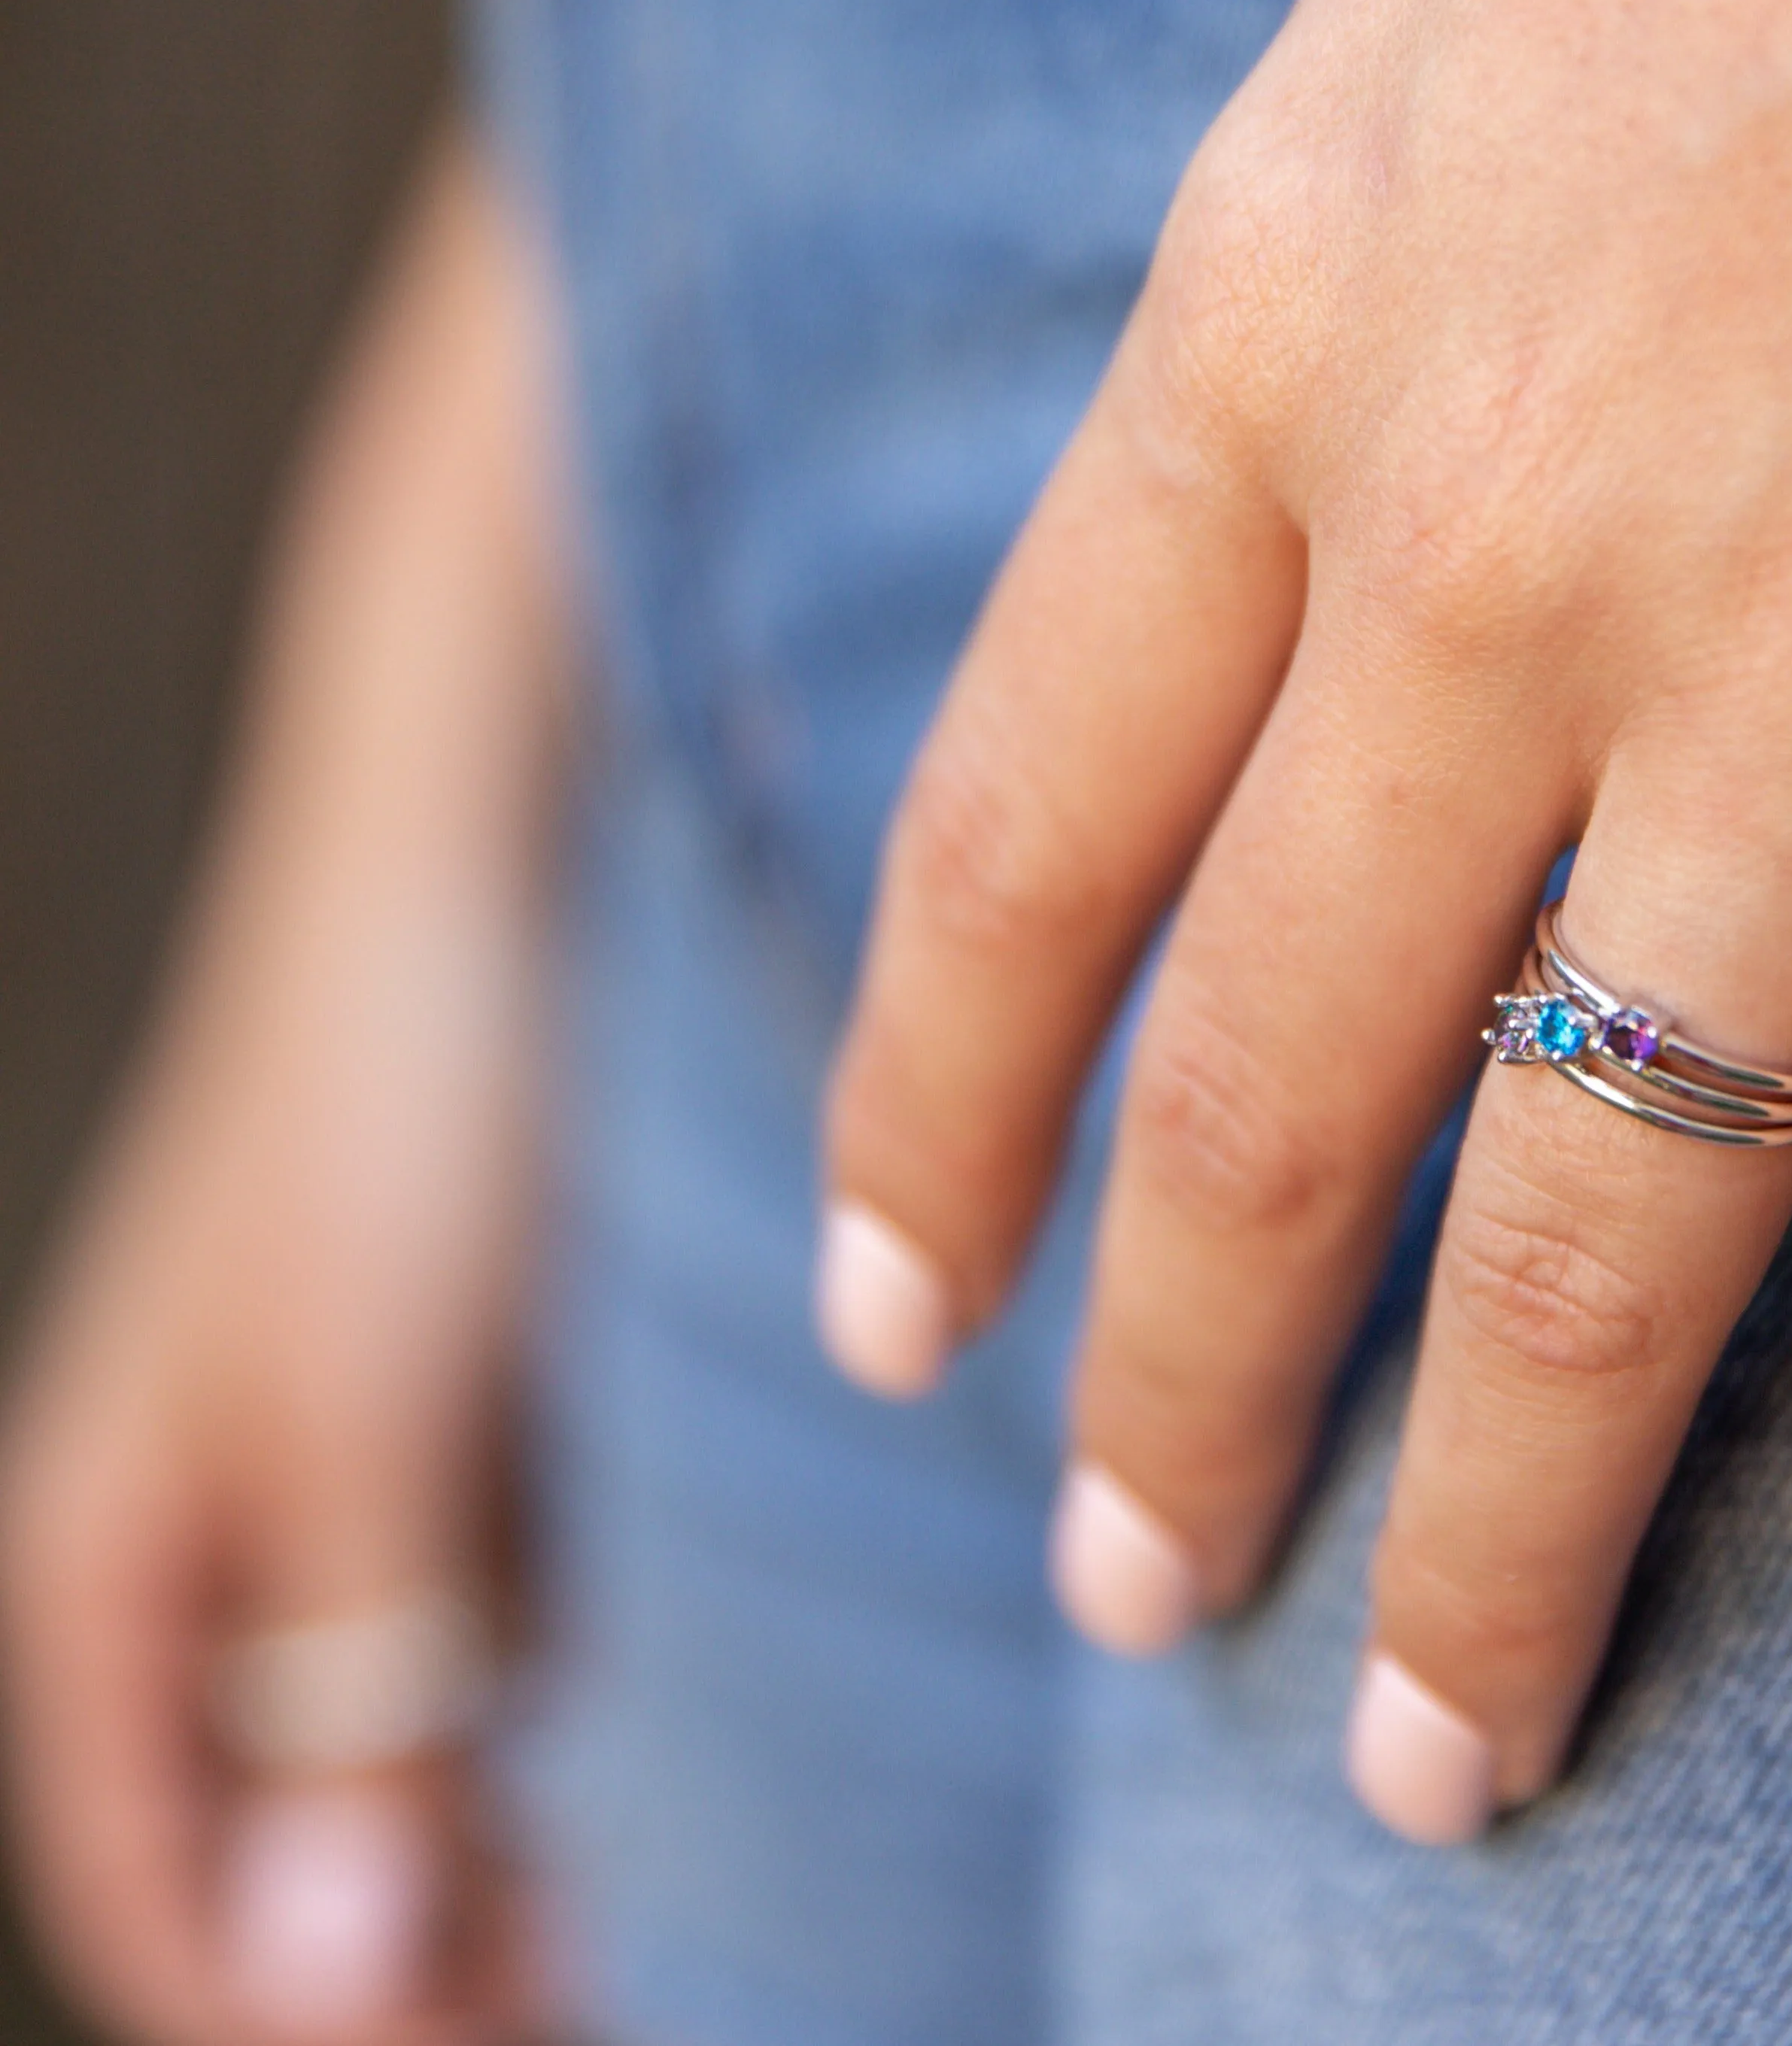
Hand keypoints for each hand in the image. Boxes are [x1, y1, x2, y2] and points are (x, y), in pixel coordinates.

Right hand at [3, 138, 566, 2034]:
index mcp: (116, 1567)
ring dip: (498, 1850)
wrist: (468, 852)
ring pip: (398, 1739)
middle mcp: (208, 1539)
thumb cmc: (394, 1112)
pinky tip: (686, 1733)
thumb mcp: (363, 1408)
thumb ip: (345, 1682)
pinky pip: (483, 1616)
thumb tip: (315, 1981)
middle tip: (631, 2007)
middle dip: (421, 1960)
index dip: (315, 2030)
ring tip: (675, 1918)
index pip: (174, 1896)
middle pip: (292, 1838)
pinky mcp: (448, 1399)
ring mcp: (331, 1469)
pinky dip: (557, 1711)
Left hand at [822, 0, 1791, 1839]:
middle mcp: (1494, 546)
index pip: (1022, 827)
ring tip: (1445, 1758)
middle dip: (1188, 1402)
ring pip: (1595, 1237)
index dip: (946, 1111)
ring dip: (1507, 1536)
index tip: (908, 1308)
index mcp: (1298, 301)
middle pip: (1268, 1104)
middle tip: (1146, 1591)